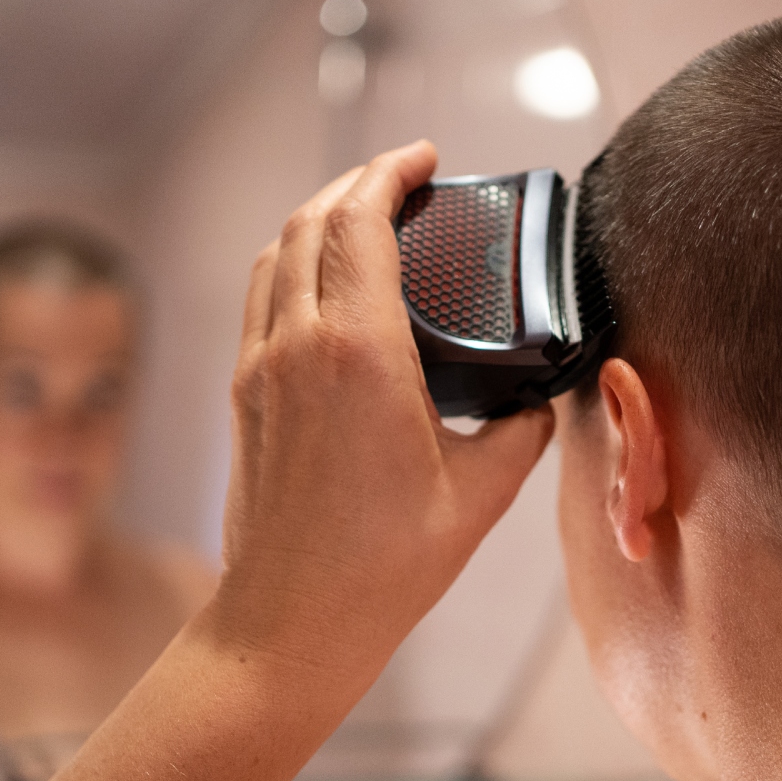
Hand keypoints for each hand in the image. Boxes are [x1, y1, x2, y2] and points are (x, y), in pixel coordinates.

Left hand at [207, 140, 553, 694]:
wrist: (289, 623)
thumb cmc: (380, 567)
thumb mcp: (480, 495)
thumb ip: (520, 434)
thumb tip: (539, 406)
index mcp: (358, 351)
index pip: (361, 220)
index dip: (392, 173)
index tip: (425, 158)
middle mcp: (297, 344)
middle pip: (310, 220)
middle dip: (357, 182)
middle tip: (405, 179)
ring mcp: (259, 368)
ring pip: (274, 254)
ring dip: (316, 218)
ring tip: (364, 218)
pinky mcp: (242, 397)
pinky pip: (259, 299)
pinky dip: (289, 265)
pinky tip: (324, 286)